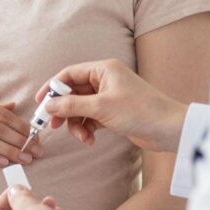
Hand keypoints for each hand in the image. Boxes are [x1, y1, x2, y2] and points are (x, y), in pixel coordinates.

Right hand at [35, 59, 187, 152]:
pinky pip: (91, 117)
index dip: (52, 88)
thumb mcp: (101, 108)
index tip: (40, 103)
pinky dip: (88, 128)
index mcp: (103, 69)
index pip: (69, 74)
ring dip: (77, 123)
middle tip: (53, 125)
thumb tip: (48, 106)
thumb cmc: (140, 111)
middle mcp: (106, 80)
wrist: (169, 129)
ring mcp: (110, 96)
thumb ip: (71, 106)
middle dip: (64, 110)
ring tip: (82, 137)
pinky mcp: (114, 112)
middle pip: (73, 92)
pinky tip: (90, 139)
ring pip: (81, 107)